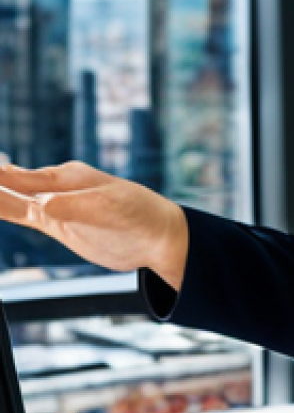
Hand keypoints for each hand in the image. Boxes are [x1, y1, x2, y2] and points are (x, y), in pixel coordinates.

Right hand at [0, 161, 188, 289]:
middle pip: (5, 182)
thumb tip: (41, 206)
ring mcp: (53, 204)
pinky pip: (18, 214)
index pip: (17, 176)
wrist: (158, 235)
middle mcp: (55, 186)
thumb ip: (75, 208)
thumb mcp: (110, 210)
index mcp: (66, 177)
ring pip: (7, 198)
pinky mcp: (55, 222)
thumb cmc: (140, 215)